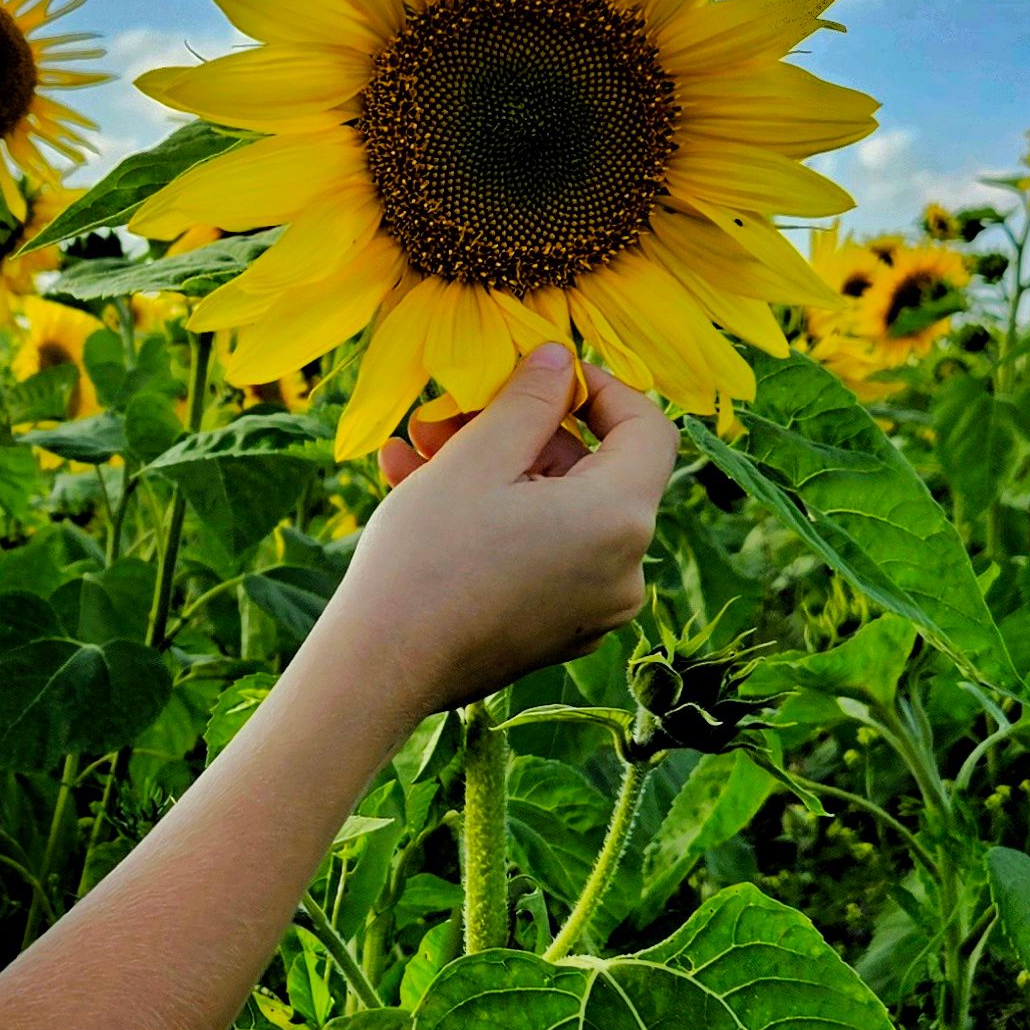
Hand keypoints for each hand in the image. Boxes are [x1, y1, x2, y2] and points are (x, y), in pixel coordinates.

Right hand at [322, 346, 677, 720]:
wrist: (379, 671)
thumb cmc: (426, 558)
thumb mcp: (476, 458)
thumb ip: (530, 398)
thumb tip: (561, 358)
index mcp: (620, 518)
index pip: (649, 428)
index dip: (600, 388)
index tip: (541, 375)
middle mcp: (624, 569)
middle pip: (591, 471)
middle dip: (519, 433)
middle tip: (446, 417)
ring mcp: (593, 608)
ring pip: (557, 513)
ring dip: (493, 473)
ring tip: (415, 455)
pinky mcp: (557, 633)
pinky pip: (541, 556)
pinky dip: (497, 522)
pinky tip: (422, 498)